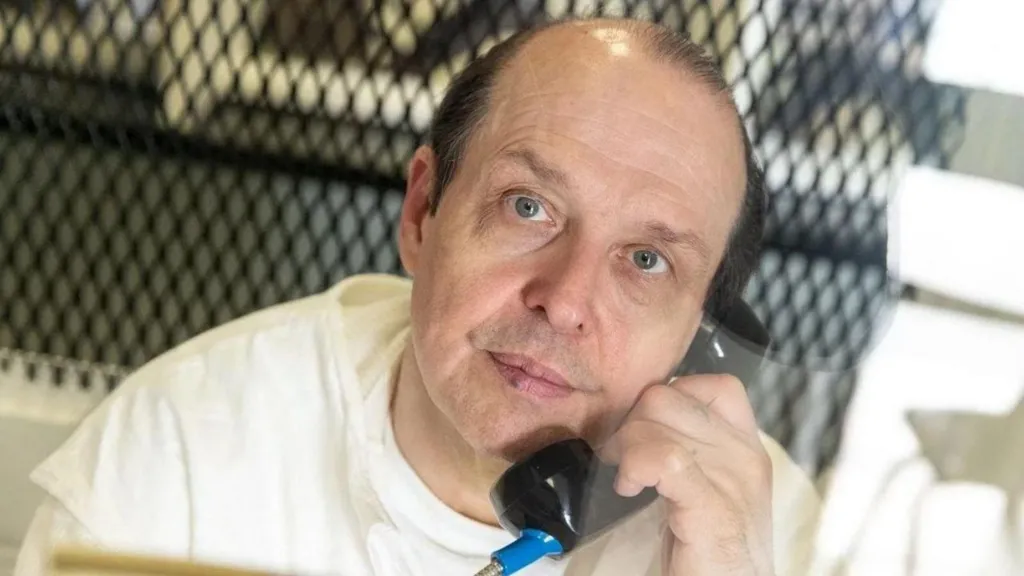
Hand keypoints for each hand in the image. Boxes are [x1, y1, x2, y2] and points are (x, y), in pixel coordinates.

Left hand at [602, 374, 773, 575]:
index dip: (668, 396)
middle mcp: (745, 456)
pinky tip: (629, 488)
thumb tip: (640, 422)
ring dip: (625, 445)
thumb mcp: (709, 489)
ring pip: (659, 417)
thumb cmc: (713, 553)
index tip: (646, 431)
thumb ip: (690, 451)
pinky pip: (663, 457)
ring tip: (626, 479)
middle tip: (620, 459)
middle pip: (669, 396)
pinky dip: (634, 465)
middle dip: (630, 422)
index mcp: (747, 448)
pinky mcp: (712, 508)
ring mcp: (733, 480)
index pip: (714, 384)